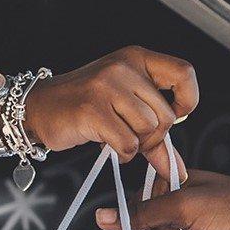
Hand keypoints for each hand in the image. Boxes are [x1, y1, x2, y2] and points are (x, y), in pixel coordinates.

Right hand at [25, 47, 196, 169]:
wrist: (42, 107)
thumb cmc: (86, 107)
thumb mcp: (125, 110)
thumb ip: (155, 136)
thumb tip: (178, 170)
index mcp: (137, 59)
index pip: (184, 73)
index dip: (188, 100)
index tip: (175, 116)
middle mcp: (124, 67)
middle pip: (165, 116)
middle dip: (153, 138)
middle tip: (133, 139)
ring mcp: (107, 86)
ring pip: (147, 130)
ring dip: (135, 146)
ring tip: (116, 139)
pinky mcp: (93, 109)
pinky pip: (127, 143)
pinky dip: (121, 154)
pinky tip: (107, 145)